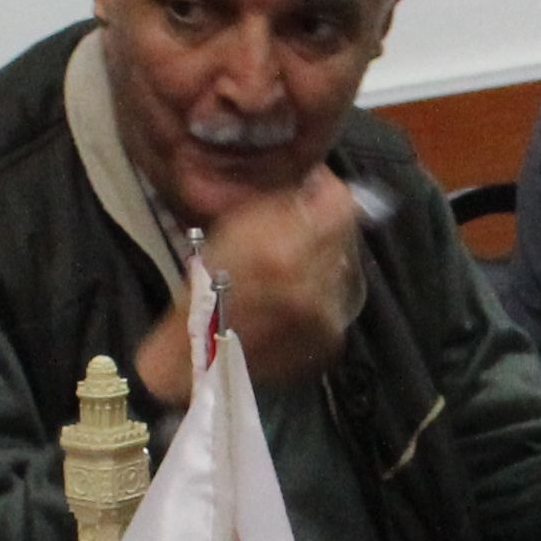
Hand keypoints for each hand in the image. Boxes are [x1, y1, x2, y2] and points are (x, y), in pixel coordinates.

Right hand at [137, 169, 367, 399]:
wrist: (196, 355)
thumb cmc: (206, 286)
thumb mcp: (234, 228)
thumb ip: (278, 204)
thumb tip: (315, 185)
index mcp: (285, 251)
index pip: (342, 204)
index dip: (325, 194)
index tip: (310, 196)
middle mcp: (314, 284)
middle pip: (344, 235)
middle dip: (320, 231)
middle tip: (291, 238)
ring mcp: (326, 317)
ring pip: (343, 270)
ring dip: (322, 265)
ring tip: (289, 274)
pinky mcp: (330, 342)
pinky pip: (338, 303)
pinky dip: (321, 297)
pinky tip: (292, 302)